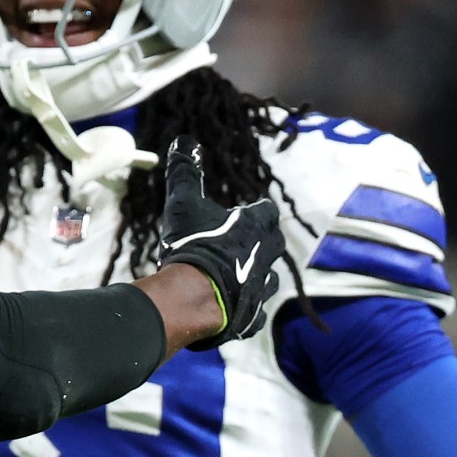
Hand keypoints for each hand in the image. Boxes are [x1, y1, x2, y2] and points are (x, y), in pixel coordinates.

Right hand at [157, 138, 284, 347]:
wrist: (195, 296)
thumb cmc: (194, 244)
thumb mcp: (184, 204)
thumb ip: (185, 173)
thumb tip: (183, 140)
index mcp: (255, 225)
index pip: (266, 210)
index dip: (255, 210)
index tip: (241, 213)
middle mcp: (267, 254)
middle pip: (273, 242)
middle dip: (260, 241)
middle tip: (238, 242)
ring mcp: (263, 287)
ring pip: (268, 277)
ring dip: (256, 274)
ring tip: (235, 276)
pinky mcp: (255, 316)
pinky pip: (257, 312)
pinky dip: (247, 309)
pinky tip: (234, 309)